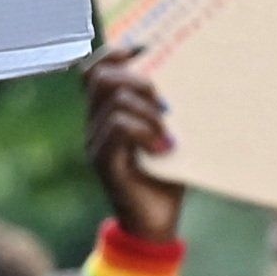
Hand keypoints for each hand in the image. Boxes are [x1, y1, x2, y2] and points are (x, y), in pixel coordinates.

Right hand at [82, 48, 182, 245]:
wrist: (155, 224)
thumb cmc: (166, 176)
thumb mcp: (167, 132)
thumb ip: (163, 107)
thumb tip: (184, 70)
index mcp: (105, 114)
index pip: (92, 70)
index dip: (112, 54)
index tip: (143, 51)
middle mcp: (93, 125)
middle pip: (100, 77)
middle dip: (137, 80)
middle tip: (164, 104)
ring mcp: (95, 143)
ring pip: (114, 101)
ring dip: (148, 110)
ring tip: (167, 133)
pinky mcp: (104, 162)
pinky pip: (118, 127)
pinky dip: (145, 130)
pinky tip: (163, 147)